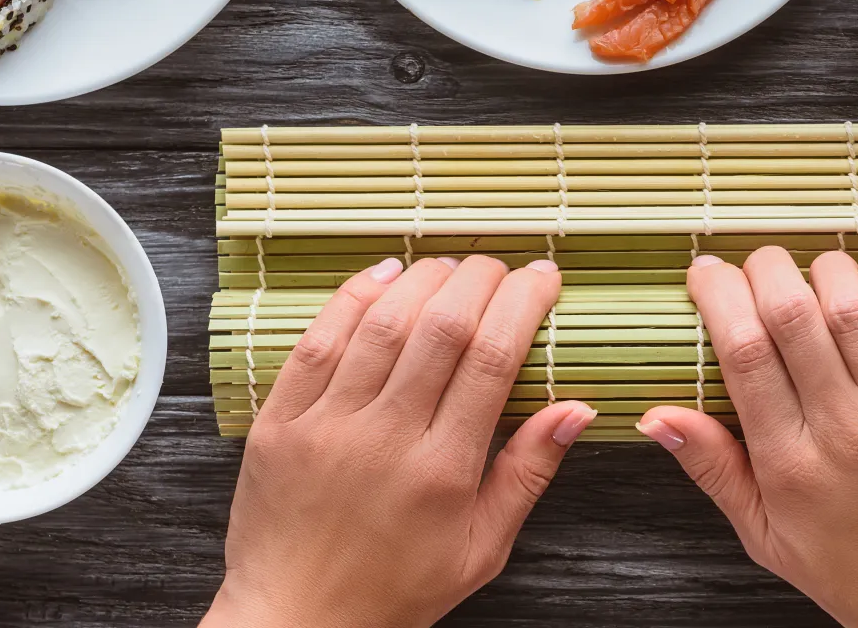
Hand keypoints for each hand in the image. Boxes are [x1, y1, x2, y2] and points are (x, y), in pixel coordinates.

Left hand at [202, 255, 595, 627]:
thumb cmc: (395, 590)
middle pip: (441, 327)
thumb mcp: (481, 548)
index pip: (492, 357)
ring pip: (382, 323)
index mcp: (442, 471)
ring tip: (450, 267)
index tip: (543, 279)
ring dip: (423, 280)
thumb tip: (577, 409)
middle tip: (501, 266)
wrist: (296, 620)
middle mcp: (384, 438)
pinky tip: (382, 276)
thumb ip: (527, 474)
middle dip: (480, 279)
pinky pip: (316, 341)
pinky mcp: (281, 422)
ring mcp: (326, 426)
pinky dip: (352, 298)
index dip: (522, 303)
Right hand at [636, 248, 857, 627]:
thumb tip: (654, 415)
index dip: (718, 296)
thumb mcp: (767, 536)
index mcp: (790, 464)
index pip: (743, 352)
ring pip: (855, 309)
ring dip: (827, 269)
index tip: (707, 274)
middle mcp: (846, 432)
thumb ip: (713, 469)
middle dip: (765, 269)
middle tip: (757, 263)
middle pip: (793, 315)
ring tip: (815, 269)